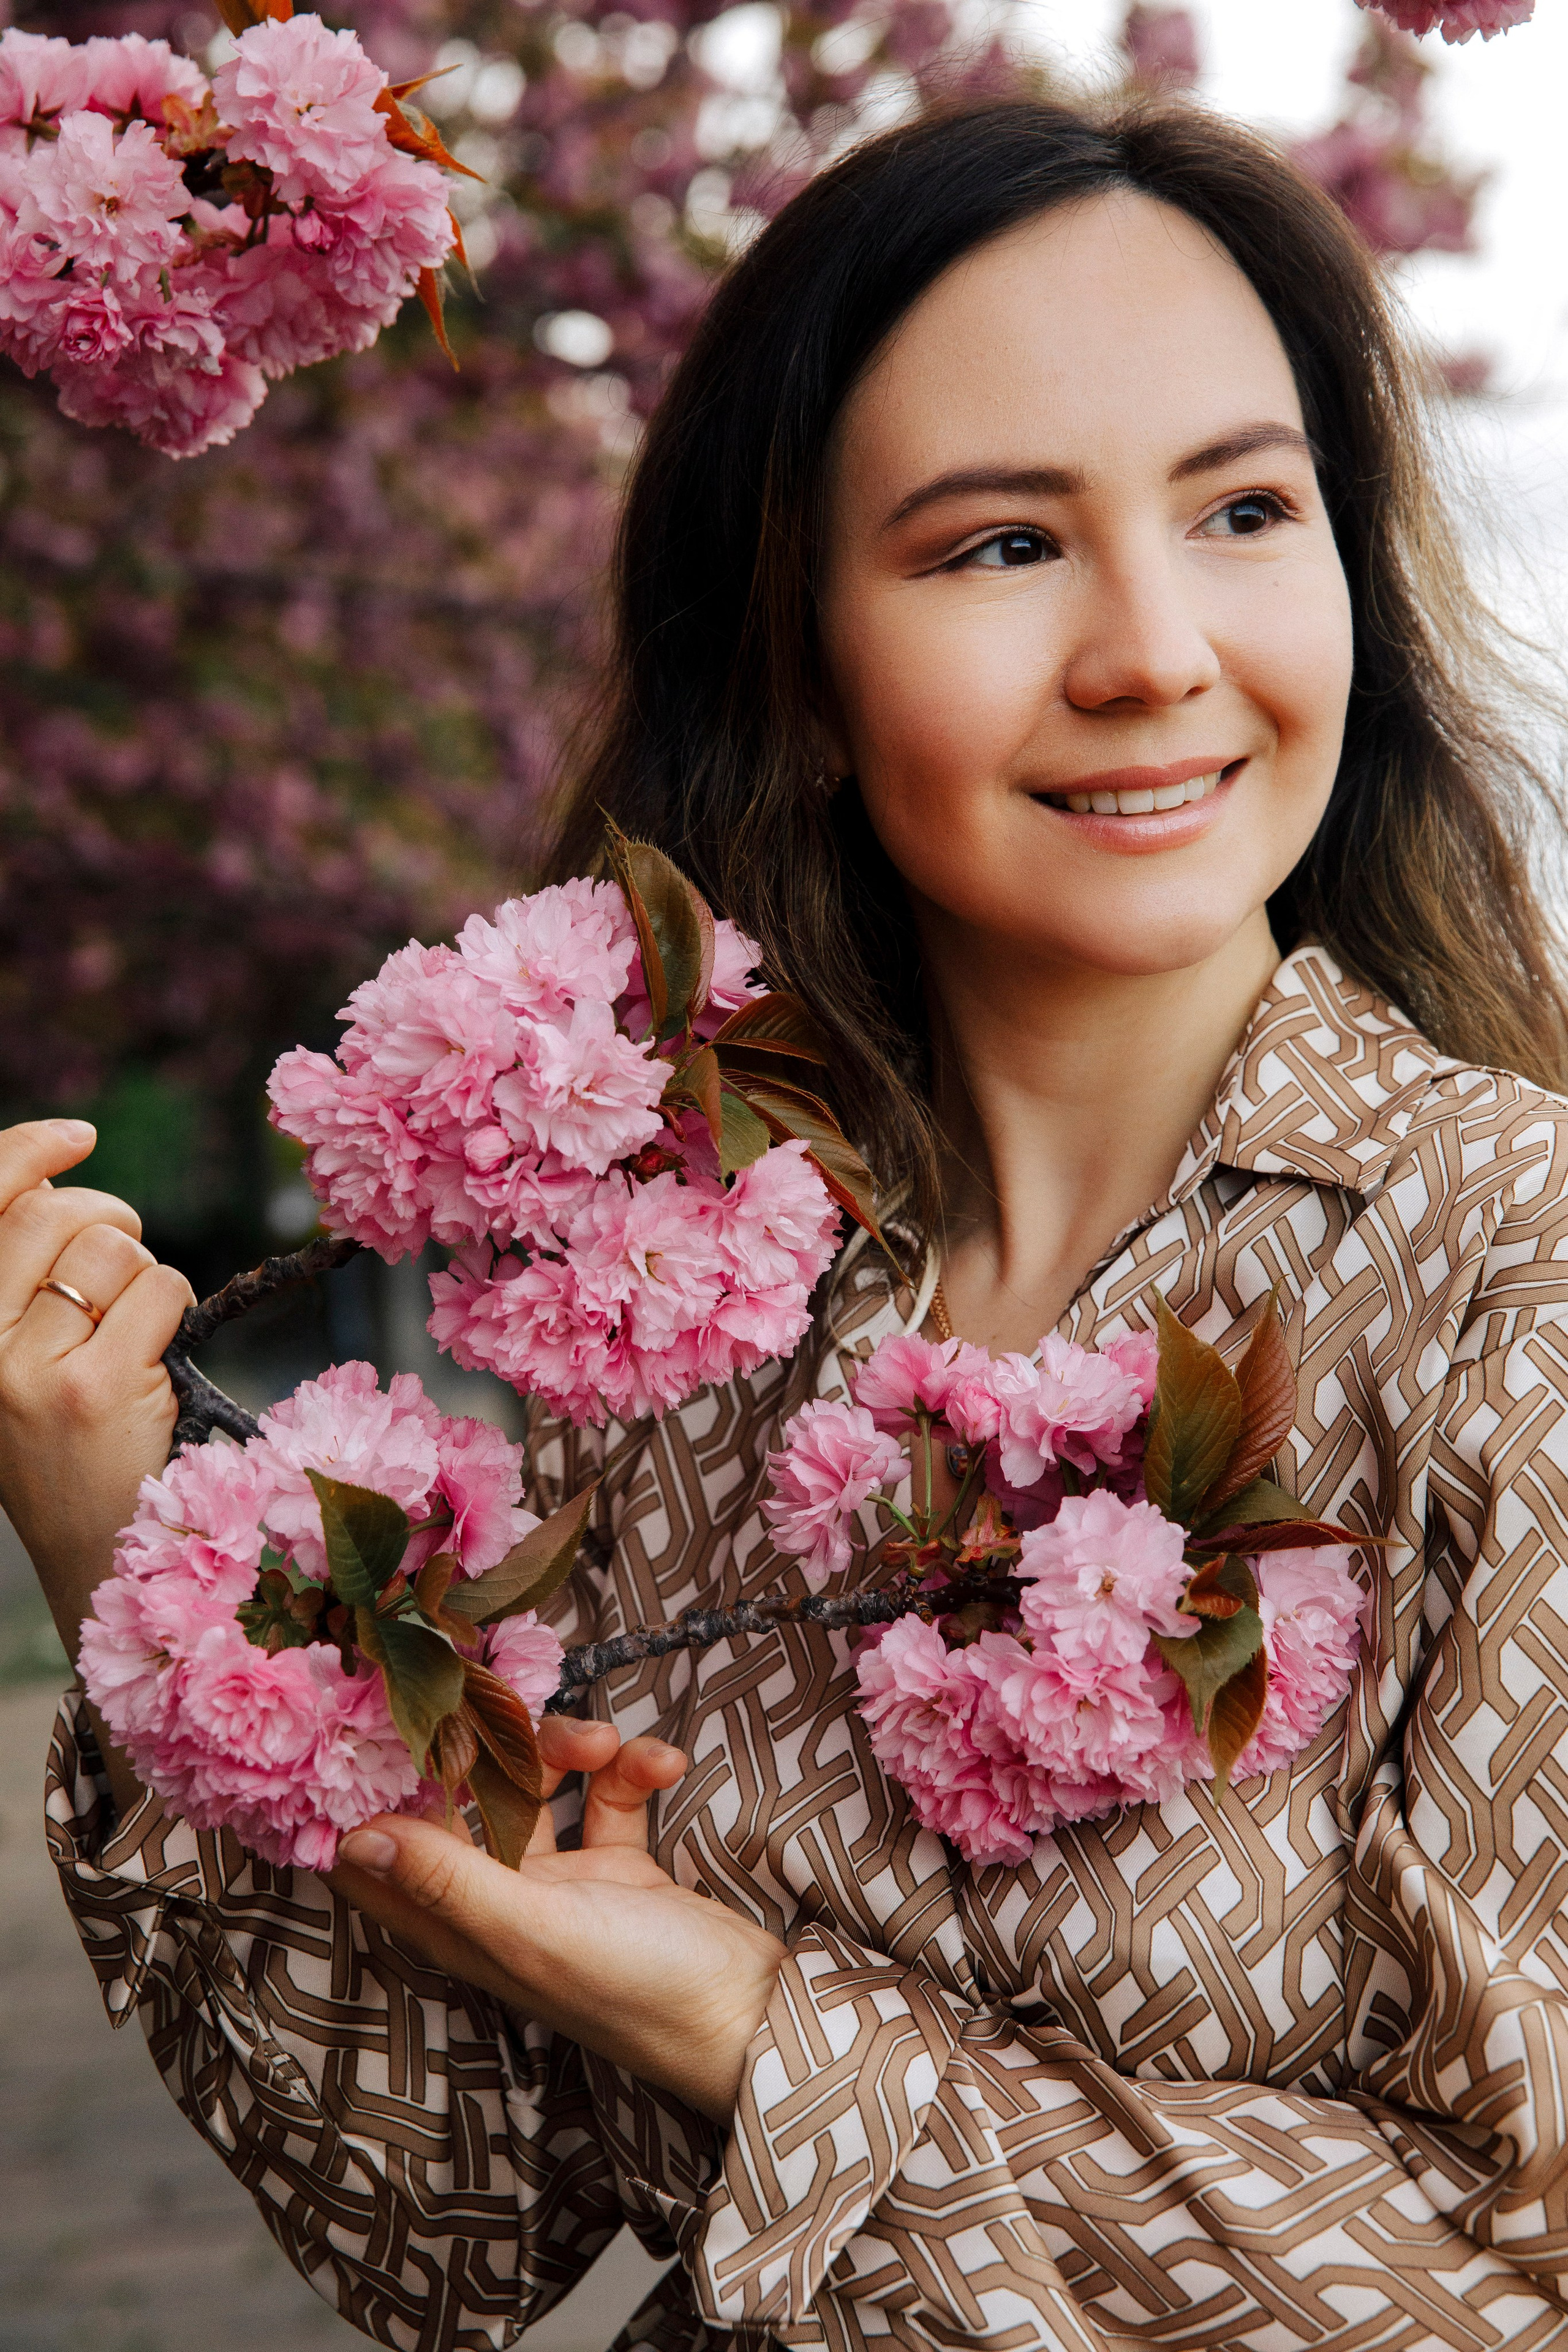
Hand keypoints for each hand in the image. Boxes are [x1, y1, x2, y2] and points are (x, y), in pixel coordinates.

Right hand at [0, 1119, 193, 1804]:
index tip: (77, 1138)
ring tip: (136, 1334)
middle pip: (55, 1219)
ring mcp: (30, 1370)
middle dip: (111, 1220)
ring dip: (145, 1276)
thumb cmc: (66, 1451)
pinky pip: (159, 1292)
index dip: (26, 1152)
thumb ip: (24, 1285)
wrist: (92, 1555)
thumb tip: (68, 1189)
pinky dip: (175, 1309)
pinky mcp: (93, 1391)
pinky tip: (158, 1360)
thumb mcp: (15, 1362)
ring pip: (114, 1253)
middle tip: (128, 1258)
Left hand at [333, 1717, 786, 2126]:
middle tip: (509, 1705)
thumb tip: (354, 1839)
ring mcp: (561, 1886)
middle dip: (489, 1749)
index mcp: (462, 1929)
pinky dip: (633, 1770)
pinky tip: (664, 1764)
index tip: (388, 1726)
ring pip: (537, 1789)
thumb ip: (448, 1882)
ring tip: (608, 1741)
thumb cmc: (639, 1990)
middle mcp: (500, 1905)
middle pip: (463, 1805)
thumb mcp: (536, 1930)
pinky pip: (608, 1796)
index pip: (384, 1861)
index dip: (376, 1796)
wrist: (752, 2016)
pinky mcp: (618, 1869)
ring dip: (569, 1749)